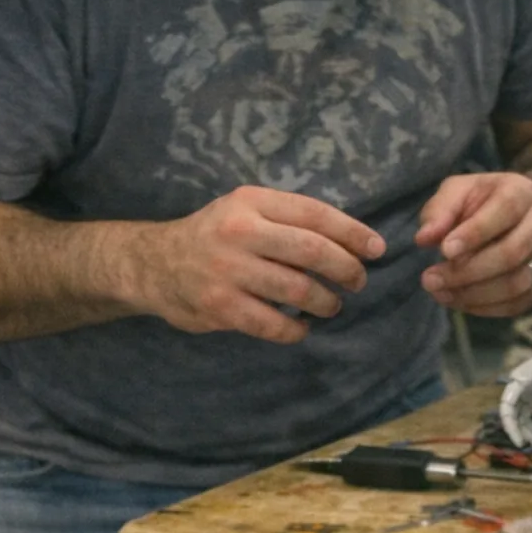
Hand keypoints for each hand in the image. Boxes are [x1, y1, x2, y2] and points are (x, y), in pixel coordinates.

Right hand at [133, 185, 384, 343]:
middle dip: (346, 269)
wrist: (154, 263)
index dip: (352, 232)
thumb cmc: (215, 234)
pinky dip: (295, 330)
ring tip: (331, 305)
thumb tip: (351, 240)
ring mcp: (228, 270)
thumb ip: (287, 219)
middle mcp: (240, 231)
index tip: (377, 248)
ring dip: (325, 302)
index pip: (315, 214)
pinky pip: (272, 324)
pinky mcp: (220, 307)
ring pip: (297, 290)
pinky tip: (301, 328)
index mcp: (252, 202)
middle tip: (358, 282)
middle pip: (311, 251)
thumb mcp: (246, 209)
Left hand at [415, 172, 531, 316]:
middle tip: (431, 279)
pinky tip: (461, 302)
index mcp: (522, 192)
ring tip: (441, 293)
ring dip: (475, 295)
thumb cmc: (484, 200)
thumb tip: (423, 238)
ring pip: (517, 284)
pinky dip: (487, 308)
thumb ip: (440, 210)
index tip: (443, 251)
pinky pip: (520, 303)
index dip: (475, 233)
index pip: (505, 211)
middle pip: (512, 253)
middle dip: (468, 272)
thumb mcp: (458, 191)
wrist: (523, 213)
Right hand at [498, 345, 531, 447]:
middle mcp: (517, 389)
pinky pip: (529, 414)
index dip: (509, 424)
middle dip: (520, 431)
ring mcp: (524, 394)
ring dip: (529, 430)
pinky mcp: (531, 397)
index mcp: (518, 382)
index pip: (507, 406)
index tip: (518, 439)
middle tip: (531, 446)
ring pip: (521, 417)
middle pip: (513, 414)